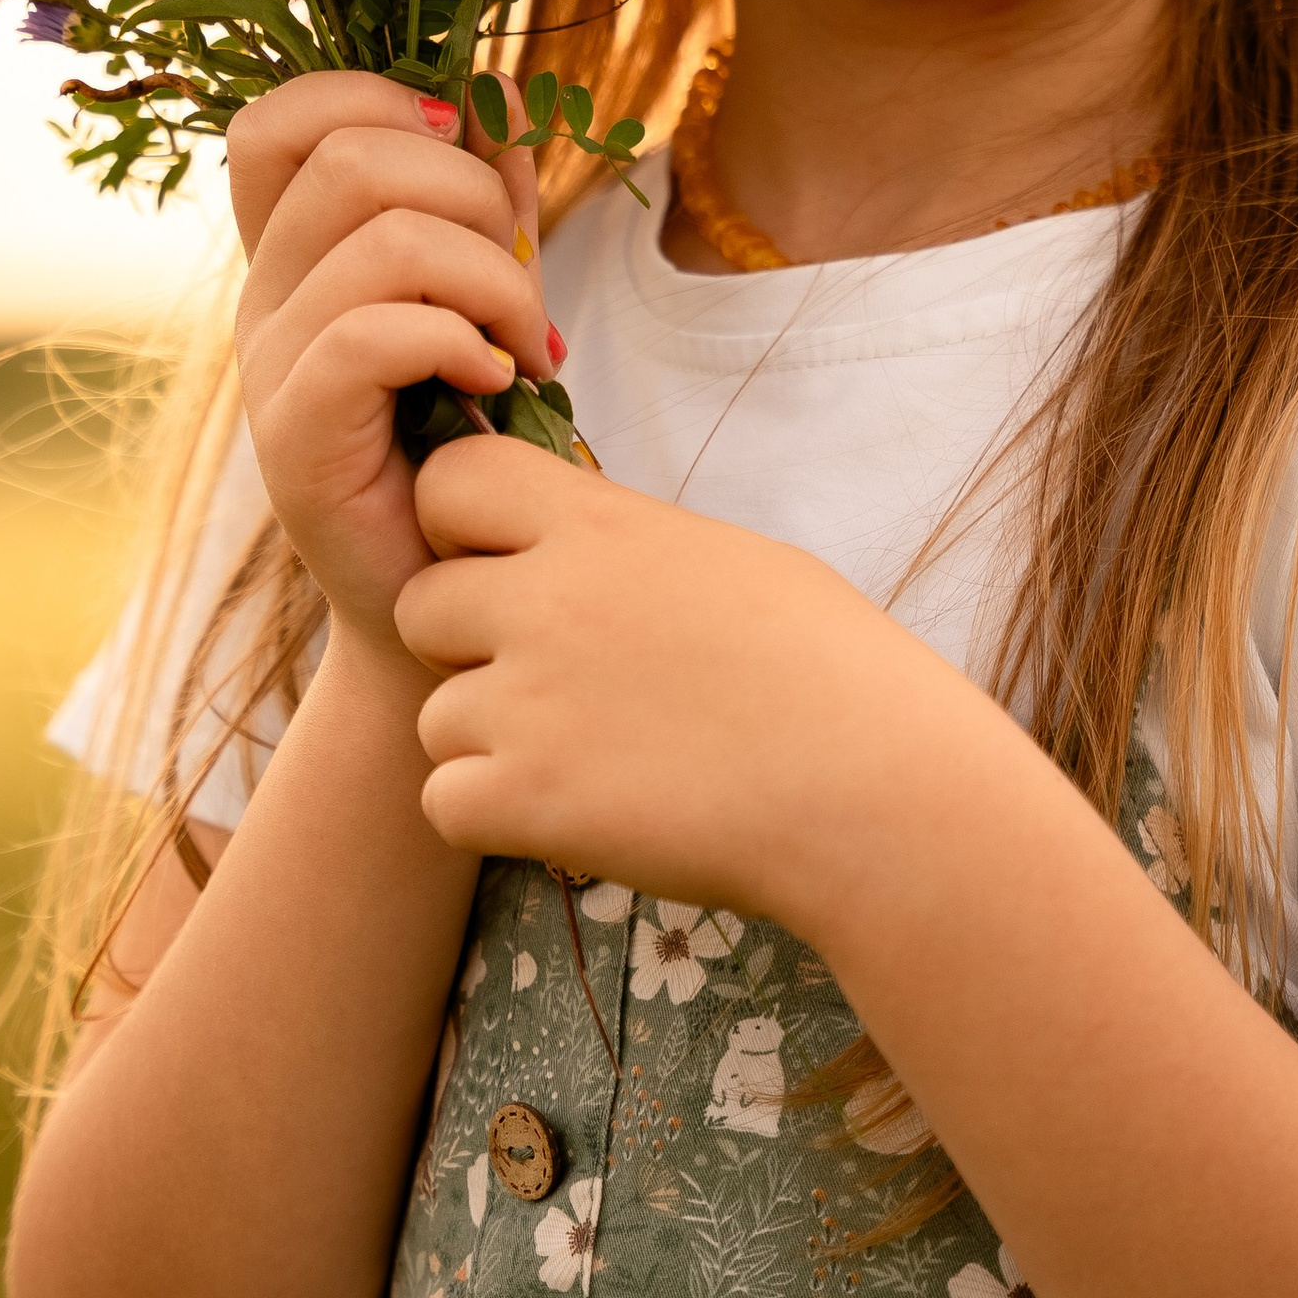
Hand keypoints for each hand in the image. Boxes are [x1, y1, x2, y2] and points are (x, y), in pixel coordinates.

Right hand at [227, 73, 557, 667]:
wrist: (447, 605)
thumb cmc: (471, 451)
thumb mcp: (490, 297)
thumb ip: (488, 197)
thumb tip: (498, 88)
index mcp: (297, 255)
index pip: (277, 120)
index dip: (370, 97)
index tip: (461, 153)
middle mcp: (266, 299)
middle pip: (346, 155)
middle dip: (471, 192)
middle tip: (520, 281)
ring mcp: (270, 369)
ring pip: (380, 240)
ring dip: (492, 279)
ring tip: (529, 347)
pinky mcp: (297, 438)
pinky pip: (371, 335)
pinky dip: (459, 342)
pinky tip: (499, 383)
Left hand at [395, 437, 996, 926]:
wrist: (876, 788)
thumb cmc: (832, 672)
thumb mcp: (731, 561)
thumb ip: (627, 545)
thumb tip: (577, 539)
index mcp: (600, 526)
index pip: (451, 478)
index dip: (460, 527)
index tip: (511, 570)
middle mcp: (548, 599)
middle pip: (420, 606)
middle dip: (466, 650)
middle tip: (555, 689)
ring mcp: (529, 700)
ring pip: (434, 718)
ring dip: (491, 746)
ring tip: (597, 762)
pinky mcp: (527, 796)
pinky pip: (445, 802)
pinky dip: (496, 820)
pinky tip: (578, 816)